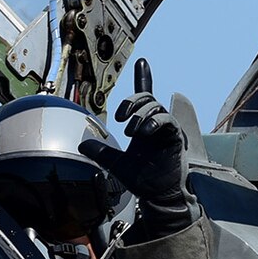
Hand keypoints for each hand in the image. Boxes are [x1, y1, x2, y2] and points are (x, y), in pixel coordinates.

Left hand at [82, 66, 195, 241]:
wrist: (157, 196)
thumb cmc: (143, 180)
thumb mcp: (116, 163)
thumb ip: (102, 152)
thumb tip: (82, 144)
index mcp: (144, 126)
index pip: (145, 98)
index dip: (143, 78)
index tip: (142, 61)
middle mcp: (156, 125)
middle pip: (147, 97)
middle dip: (132, 101)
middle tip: (120, 117)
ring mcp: (167, 130)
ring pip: (155, 106)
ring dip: (139, 114)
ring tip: (130, 131)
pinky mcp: (175, 137)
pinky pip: (166, 120)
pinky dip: (153, 122)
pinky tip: (142, 132)